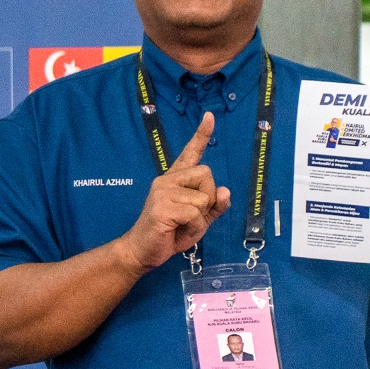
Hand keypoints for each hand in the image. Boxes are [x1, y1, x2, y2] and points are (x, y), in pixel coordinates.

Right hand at [121, 112, 230, 273]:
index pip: (191, 152)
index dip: (202, 135)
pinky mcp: (162, 205)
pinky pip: (195, 213)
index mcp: (177, 179)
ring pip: (203, 197)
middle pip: (207, 175)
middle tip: (191, 216)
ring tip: (181, 225)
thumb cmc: (171, 234)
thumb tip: (225, 191)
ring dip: (200, 218)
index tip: (210, 116)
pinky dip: (194, 226)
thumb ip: (214, 206)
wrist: (144, 251)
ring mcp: (163, 190)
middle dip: (208, 198)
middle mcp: (168, 179)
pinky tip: (177, 229)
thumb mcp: (200, 220)